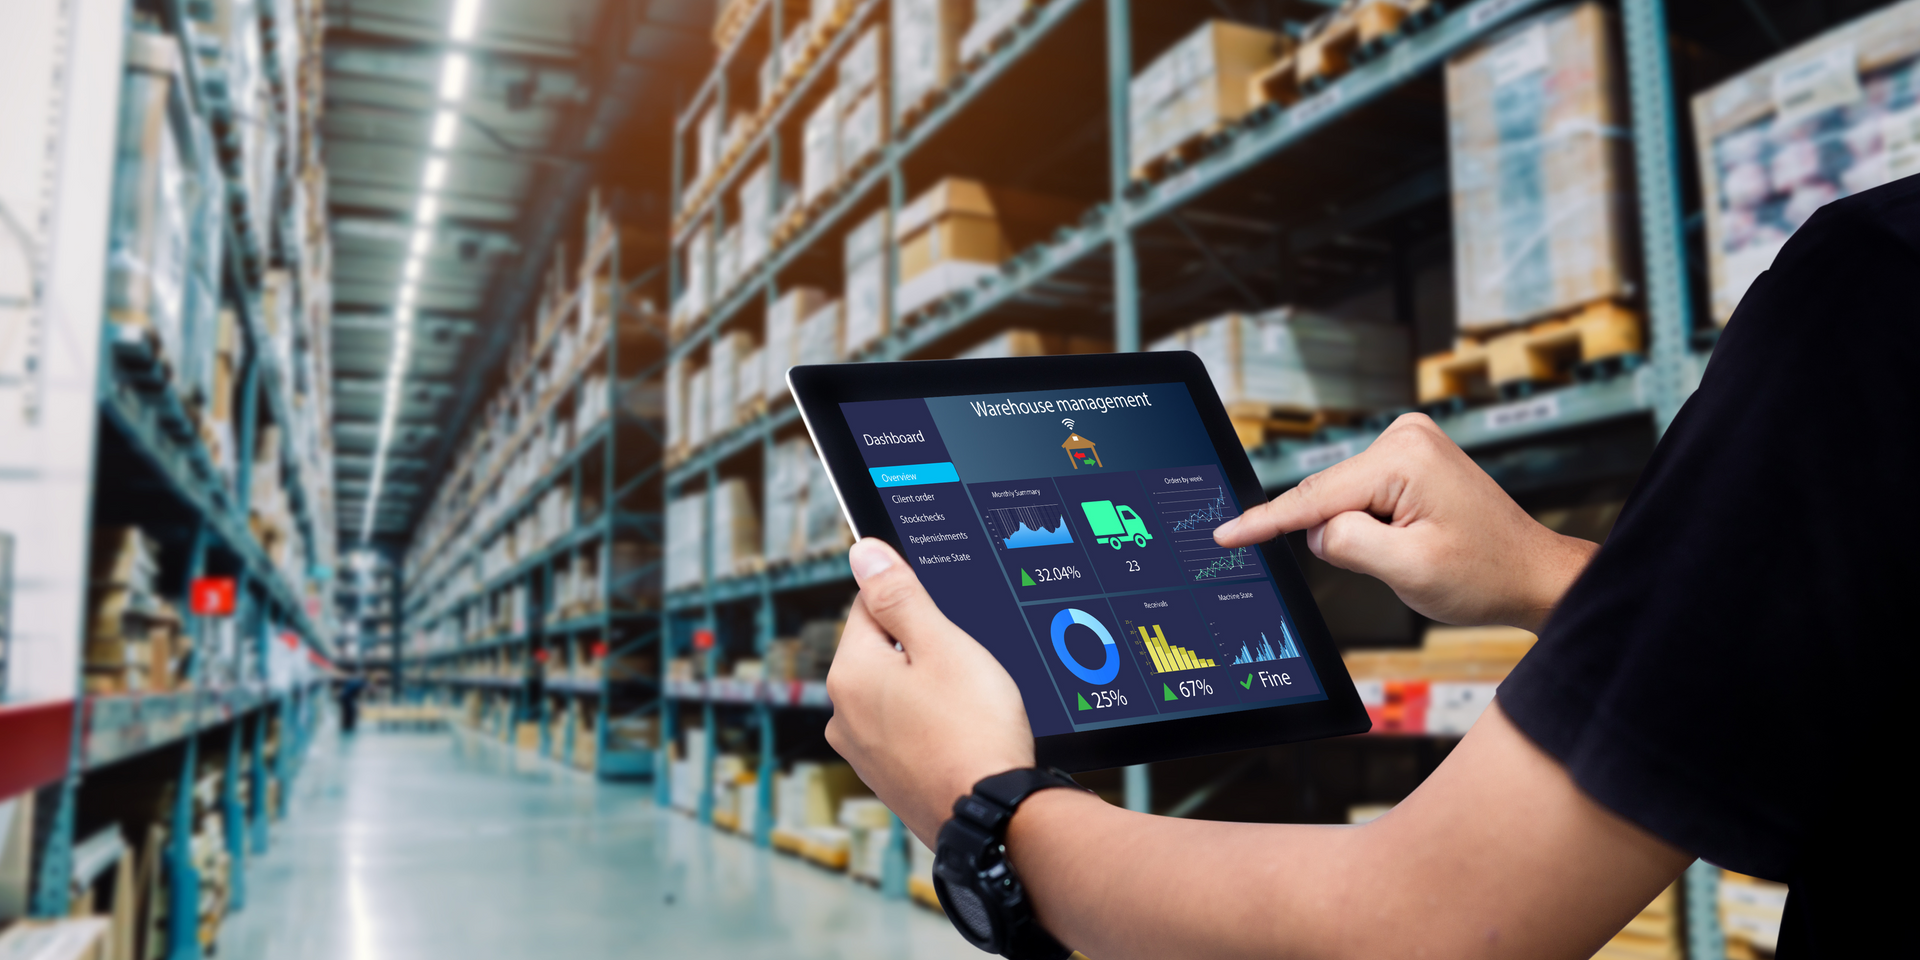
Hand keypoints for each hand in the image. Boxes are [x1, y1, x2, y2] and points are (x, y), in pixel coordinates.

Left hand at [825, 538, 1034, 844]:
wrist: (994, 817)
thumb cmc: (974, 729)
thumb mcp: (942, 645)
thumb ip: (899, 595)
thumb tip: (862, 552)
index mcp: (849, 673)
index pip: (869, 605)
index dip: (914, 603)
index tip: (948, 620)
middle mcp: (843, 714)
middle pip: (881, 650)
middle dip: (921, 649)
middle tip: (967, 666)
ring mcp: (862, 752)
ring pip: (895, 693)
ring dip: (928, 688)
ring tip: (969, 704)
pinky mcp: (887, 779)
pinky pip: (905, 731)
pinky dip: (931, 725)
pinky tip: (962, 733)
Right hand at [1214, 413, 1596, 630]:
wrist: (1531, 574)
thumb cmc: (1484, 574)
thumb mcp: (1407, 569)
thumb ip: (1345, 544)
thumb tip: (1316, 530)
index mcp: (1404, 457)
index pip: (1315, 497)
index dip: (1265, 522)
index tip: (1224, 535)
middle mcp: (1404, 436)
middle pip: (1329, 497)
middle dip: (1342, 537)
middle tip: (1397, 562)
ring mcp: (1408, 443)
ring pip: (1343, 501)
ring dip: (1362, 534)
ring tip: (1416, 550)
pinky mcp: (1409, 459)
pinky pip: (1361, 498)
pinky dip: (1370, 525)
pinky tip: (1411, 538)